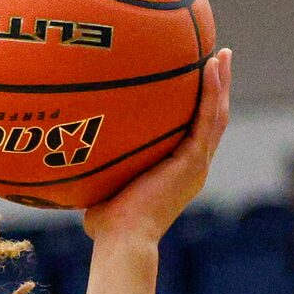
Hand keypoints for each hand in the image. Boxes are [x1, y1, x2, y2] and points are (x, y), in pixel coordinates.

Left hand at [82, 48, 232, 247]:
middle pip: (213, 119)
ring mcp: (196, 165)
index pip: (196, 133)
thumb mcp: (105, 188)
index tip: (199, 80)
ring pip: (217, 115)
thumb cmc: (107, 226)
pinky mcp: (193, 162)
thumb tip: (71, 153)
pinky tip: (210, 66)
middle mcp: (194, 168)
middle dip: (218, 87)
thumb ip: (100, 169)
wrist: (122, 241)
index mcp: (179, 173)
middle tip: (220, 57)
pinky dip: (211, 92)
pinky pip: (207, 119)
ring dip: (221, 82)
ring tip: (223, 53)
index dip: (201, 107)